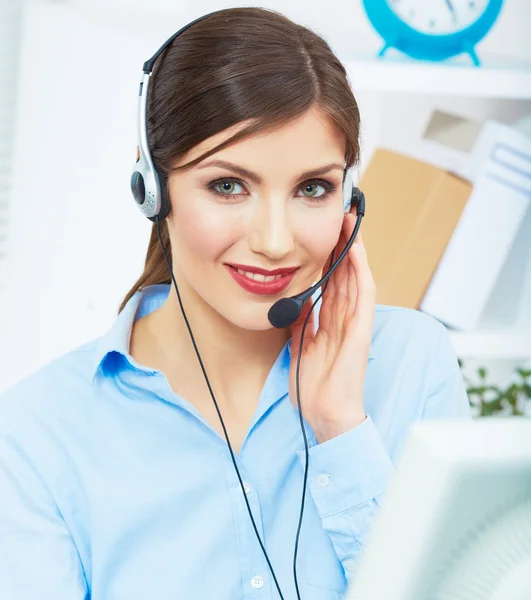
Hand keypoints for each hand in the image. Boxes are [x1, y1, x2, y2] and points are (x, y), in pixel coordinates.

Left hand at [288, 206, 375, 443]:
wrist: (325, 412)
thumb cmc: (313, 384)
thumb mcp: (299, 343)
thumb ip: (301, 319)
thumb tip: (294, 296)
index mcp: (331, 320)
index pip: (332, 280)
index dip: (328, 255)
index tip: (322, 232)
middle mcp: (345, 317)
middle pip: (345, 272)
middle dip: (342, 244)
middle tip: (338, 215)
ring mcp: (356, 321)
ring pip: (356, 276)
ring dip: (354, 249)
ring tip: (349, 222)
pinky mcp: (362, 329)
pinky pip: (364, 294)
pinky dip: (360, 270)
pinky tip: (356, 250)